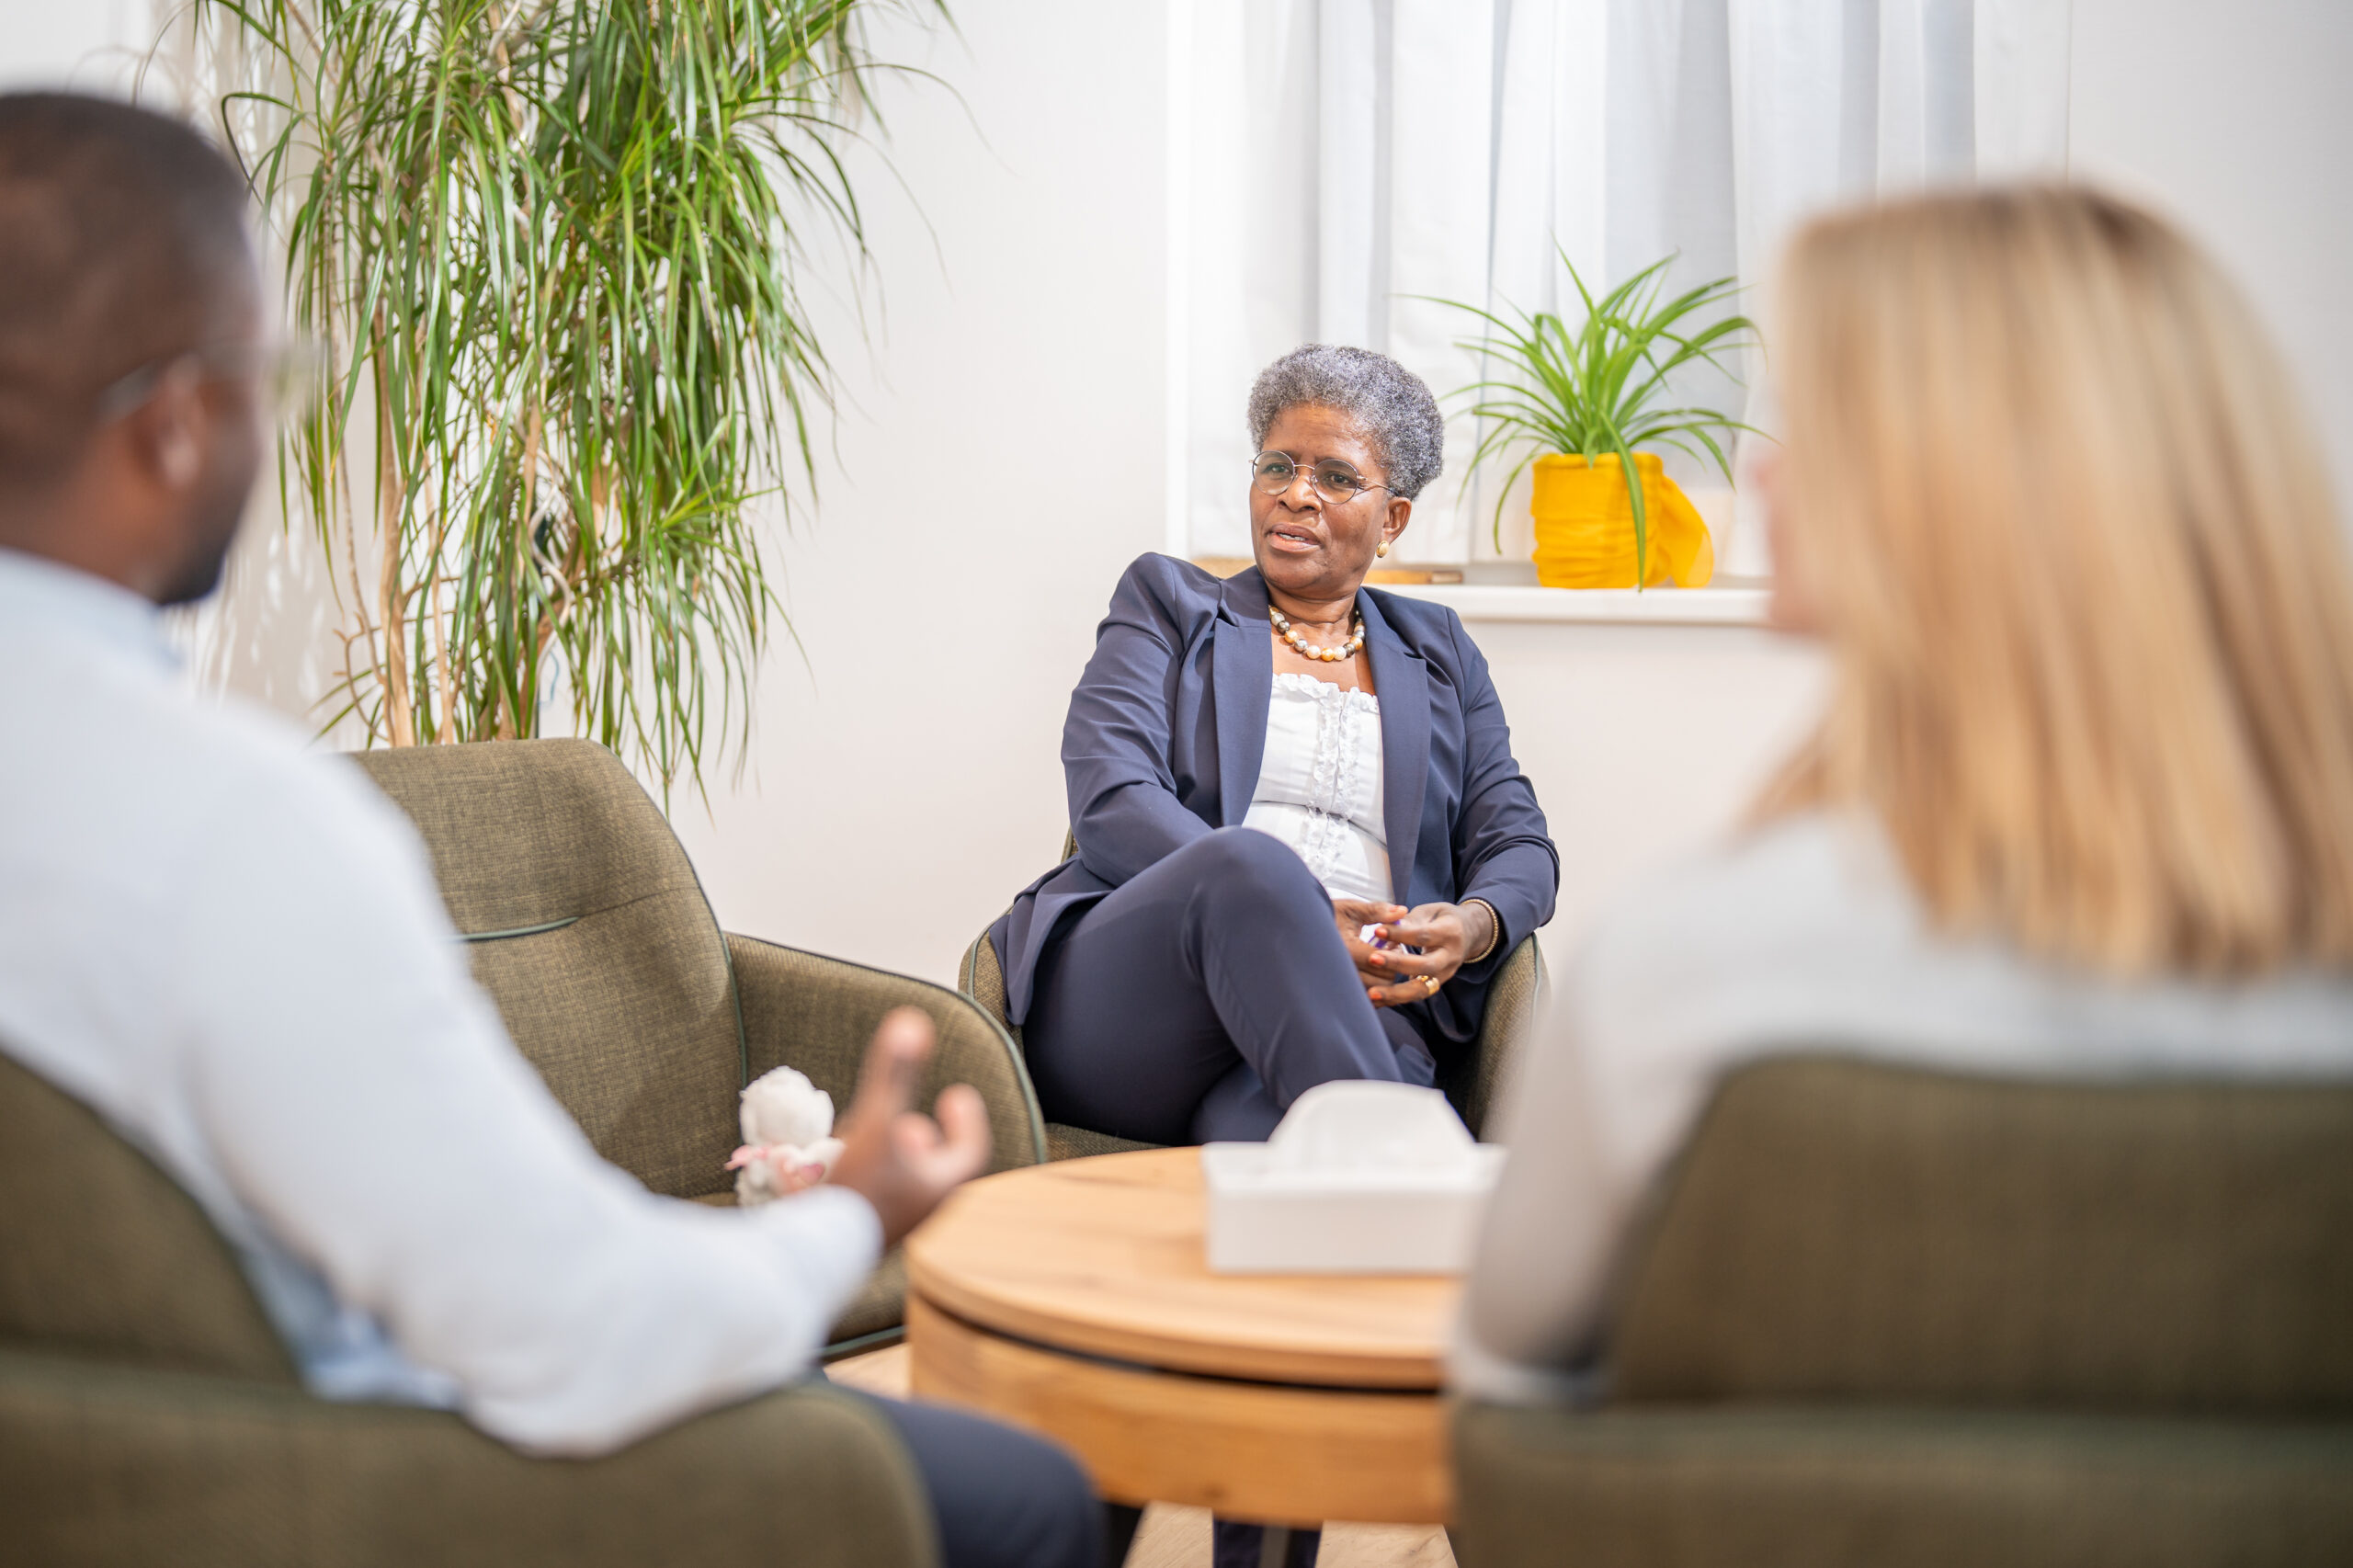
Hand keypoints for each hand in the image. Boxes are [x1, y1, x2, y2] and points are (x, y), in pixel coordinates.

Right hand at [826, 1007, 991, 1247]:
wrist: (815, 1254)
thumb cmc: (857, 1189)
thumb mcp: (877, 1121)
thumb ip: (894, 1073)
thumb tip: (912, 1021)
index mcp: (940, 1186)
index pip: (971, 1151)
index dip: (969, 1122)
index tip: (957, 1095)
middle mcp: (923, 1210)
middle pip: (938, 1169)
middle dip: (928, 1139)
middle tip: (916, 1118)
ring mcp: (893, 1225)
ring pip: (906, 1183)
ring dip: (896, 1156)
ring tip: (881, 1132)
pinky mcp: (863, 1232)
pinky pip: (878, 1198)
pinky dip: (870, 1175)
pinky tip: (846, 1162)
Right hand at [1333, 895, 1406, 996]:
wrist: (1301, 929)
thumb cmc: (1326, 916)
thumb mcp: (1352, 909)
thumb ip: (1378, 911)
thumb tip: (1402, 911)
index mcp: (1346, 949)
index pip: (1383, 961)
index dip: (1394, 952)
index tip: (1392, 942)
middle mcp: (1341, 970)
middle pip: (1382, 982)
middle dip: (1390, 968)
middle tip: (1388, 953)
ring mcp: (1337, 983)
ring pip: (1373, 994)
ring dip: (1380, 979)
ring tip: (1378, 962)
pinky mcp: (1335, 991)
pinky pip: (1362, 1000)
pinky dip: (1371, 989)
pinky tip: (1369, 973)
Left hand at [1349, 901, 1492, 1007]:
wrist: (1469, 934)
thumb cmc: (1442, 919)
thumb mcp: (1429, 912)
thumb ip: (1409, 920)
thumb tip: (1384, 926)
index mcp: (1450, 932)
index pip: (1423, 935)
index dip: (1400, 934)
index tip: (1377, 930)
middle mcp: (1451, 956)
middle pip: (1425, 965)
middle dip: (1397, 964)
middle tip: (1373, 959)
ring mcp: (1446, 974)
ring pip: (1422, 989)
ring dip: (1396, 993)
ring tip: (1372, 994)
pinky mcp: (1437, 985)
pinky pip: (1416, 994)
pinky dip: (1396, 998)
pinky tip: (1378, 1000)